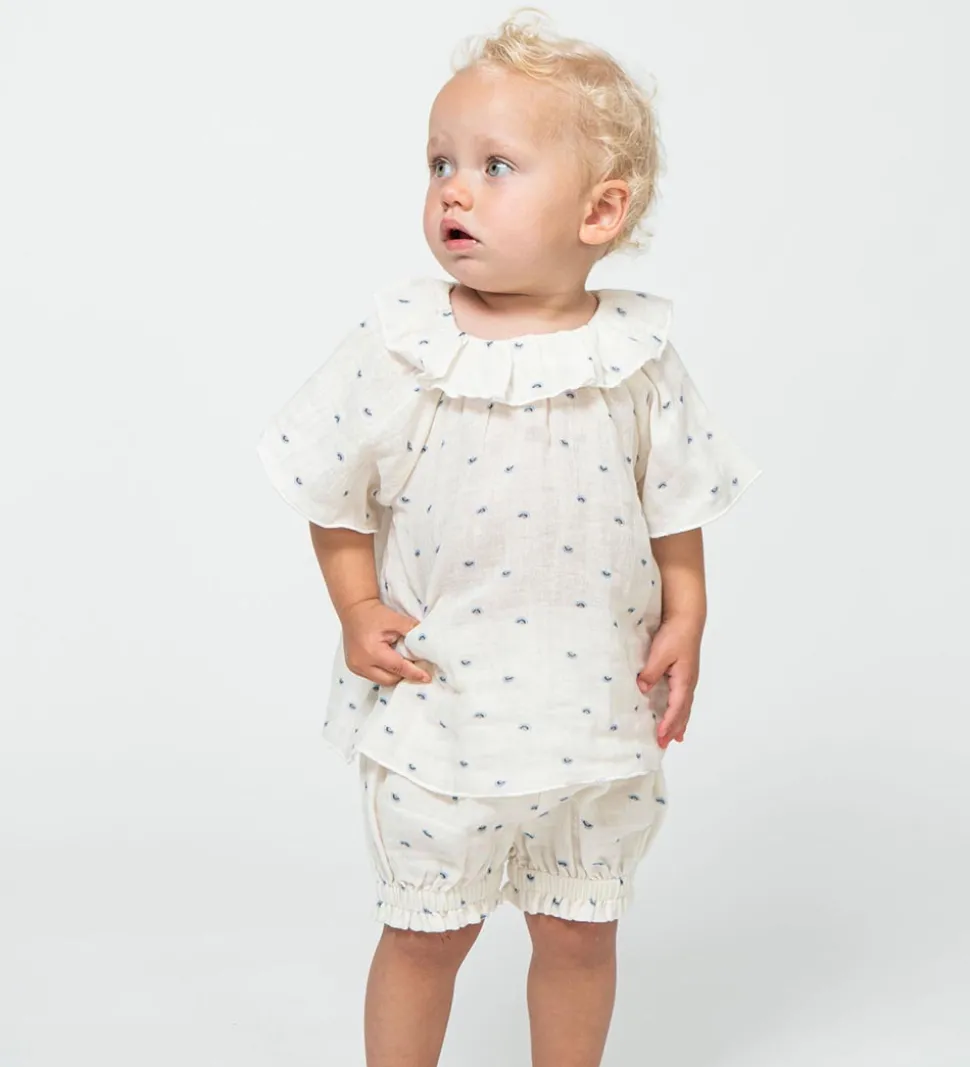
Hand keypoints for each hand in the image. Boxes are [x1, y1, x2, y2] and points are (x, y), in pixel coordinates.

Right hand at [340, 598, 431, 686]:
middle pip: (389, 679)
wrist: (354, 609)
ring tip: (404, 664)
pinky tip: (391, 663)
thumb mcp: (395, 619)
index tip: (426, 678)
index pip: (397, 668)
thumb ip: (411, 630)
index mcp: (372, 652)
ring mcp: (355, 667)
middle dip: (404, 675)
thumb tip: (425, 643)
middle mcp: (361, 663)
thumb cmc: (373, 613)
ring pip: (381, 680)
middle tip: (417, 667)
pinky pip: (373, 676)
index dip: (414, 673)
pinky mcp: (353, 667)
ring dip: (394, 675)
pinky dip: (384, 672)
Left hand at [636, 616, 701, 747]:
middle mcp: (688, 683)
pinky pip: (682, 699)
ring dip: (678, 723)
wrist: (687, 619)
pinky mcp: (684, 674)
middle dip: (673, 729)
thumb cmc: (675, 634)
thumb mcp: (660, 653)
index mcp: (684, 680)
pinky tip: (677, 714)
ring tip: (675, 738)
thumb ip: (652, 672)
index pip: (676, 707)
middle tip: (663, 744)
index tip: (660, 736)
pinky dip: (679, 711)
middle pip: (682, 712)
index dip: (668, 723)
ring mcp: (688, 679)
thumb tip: (643, 689)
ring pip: (684, 707)